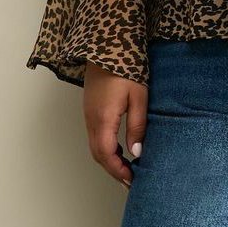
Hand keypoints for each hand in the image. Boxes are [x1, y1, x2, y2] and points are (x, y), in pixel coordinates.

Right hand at [83, 62, 148, 189]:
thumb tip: (137, 153)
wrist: (108, 45)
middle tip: (130, 181)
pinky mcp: (90, 109)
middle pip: (98, 154)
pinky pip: (95, 136)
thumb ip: (137, 126)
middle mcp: (91, 120)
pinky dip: (105, 149)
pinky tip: (119, 150)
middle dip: (113, 170)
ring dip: (109, 160)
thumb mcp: (139, 97)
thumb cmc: (127, 68)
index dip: (119, 171)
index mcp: (103, 119)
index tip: (132, 181)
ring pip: (95, 146)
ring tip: (126, 169)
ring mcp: (88, 114)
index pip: (107, 155)